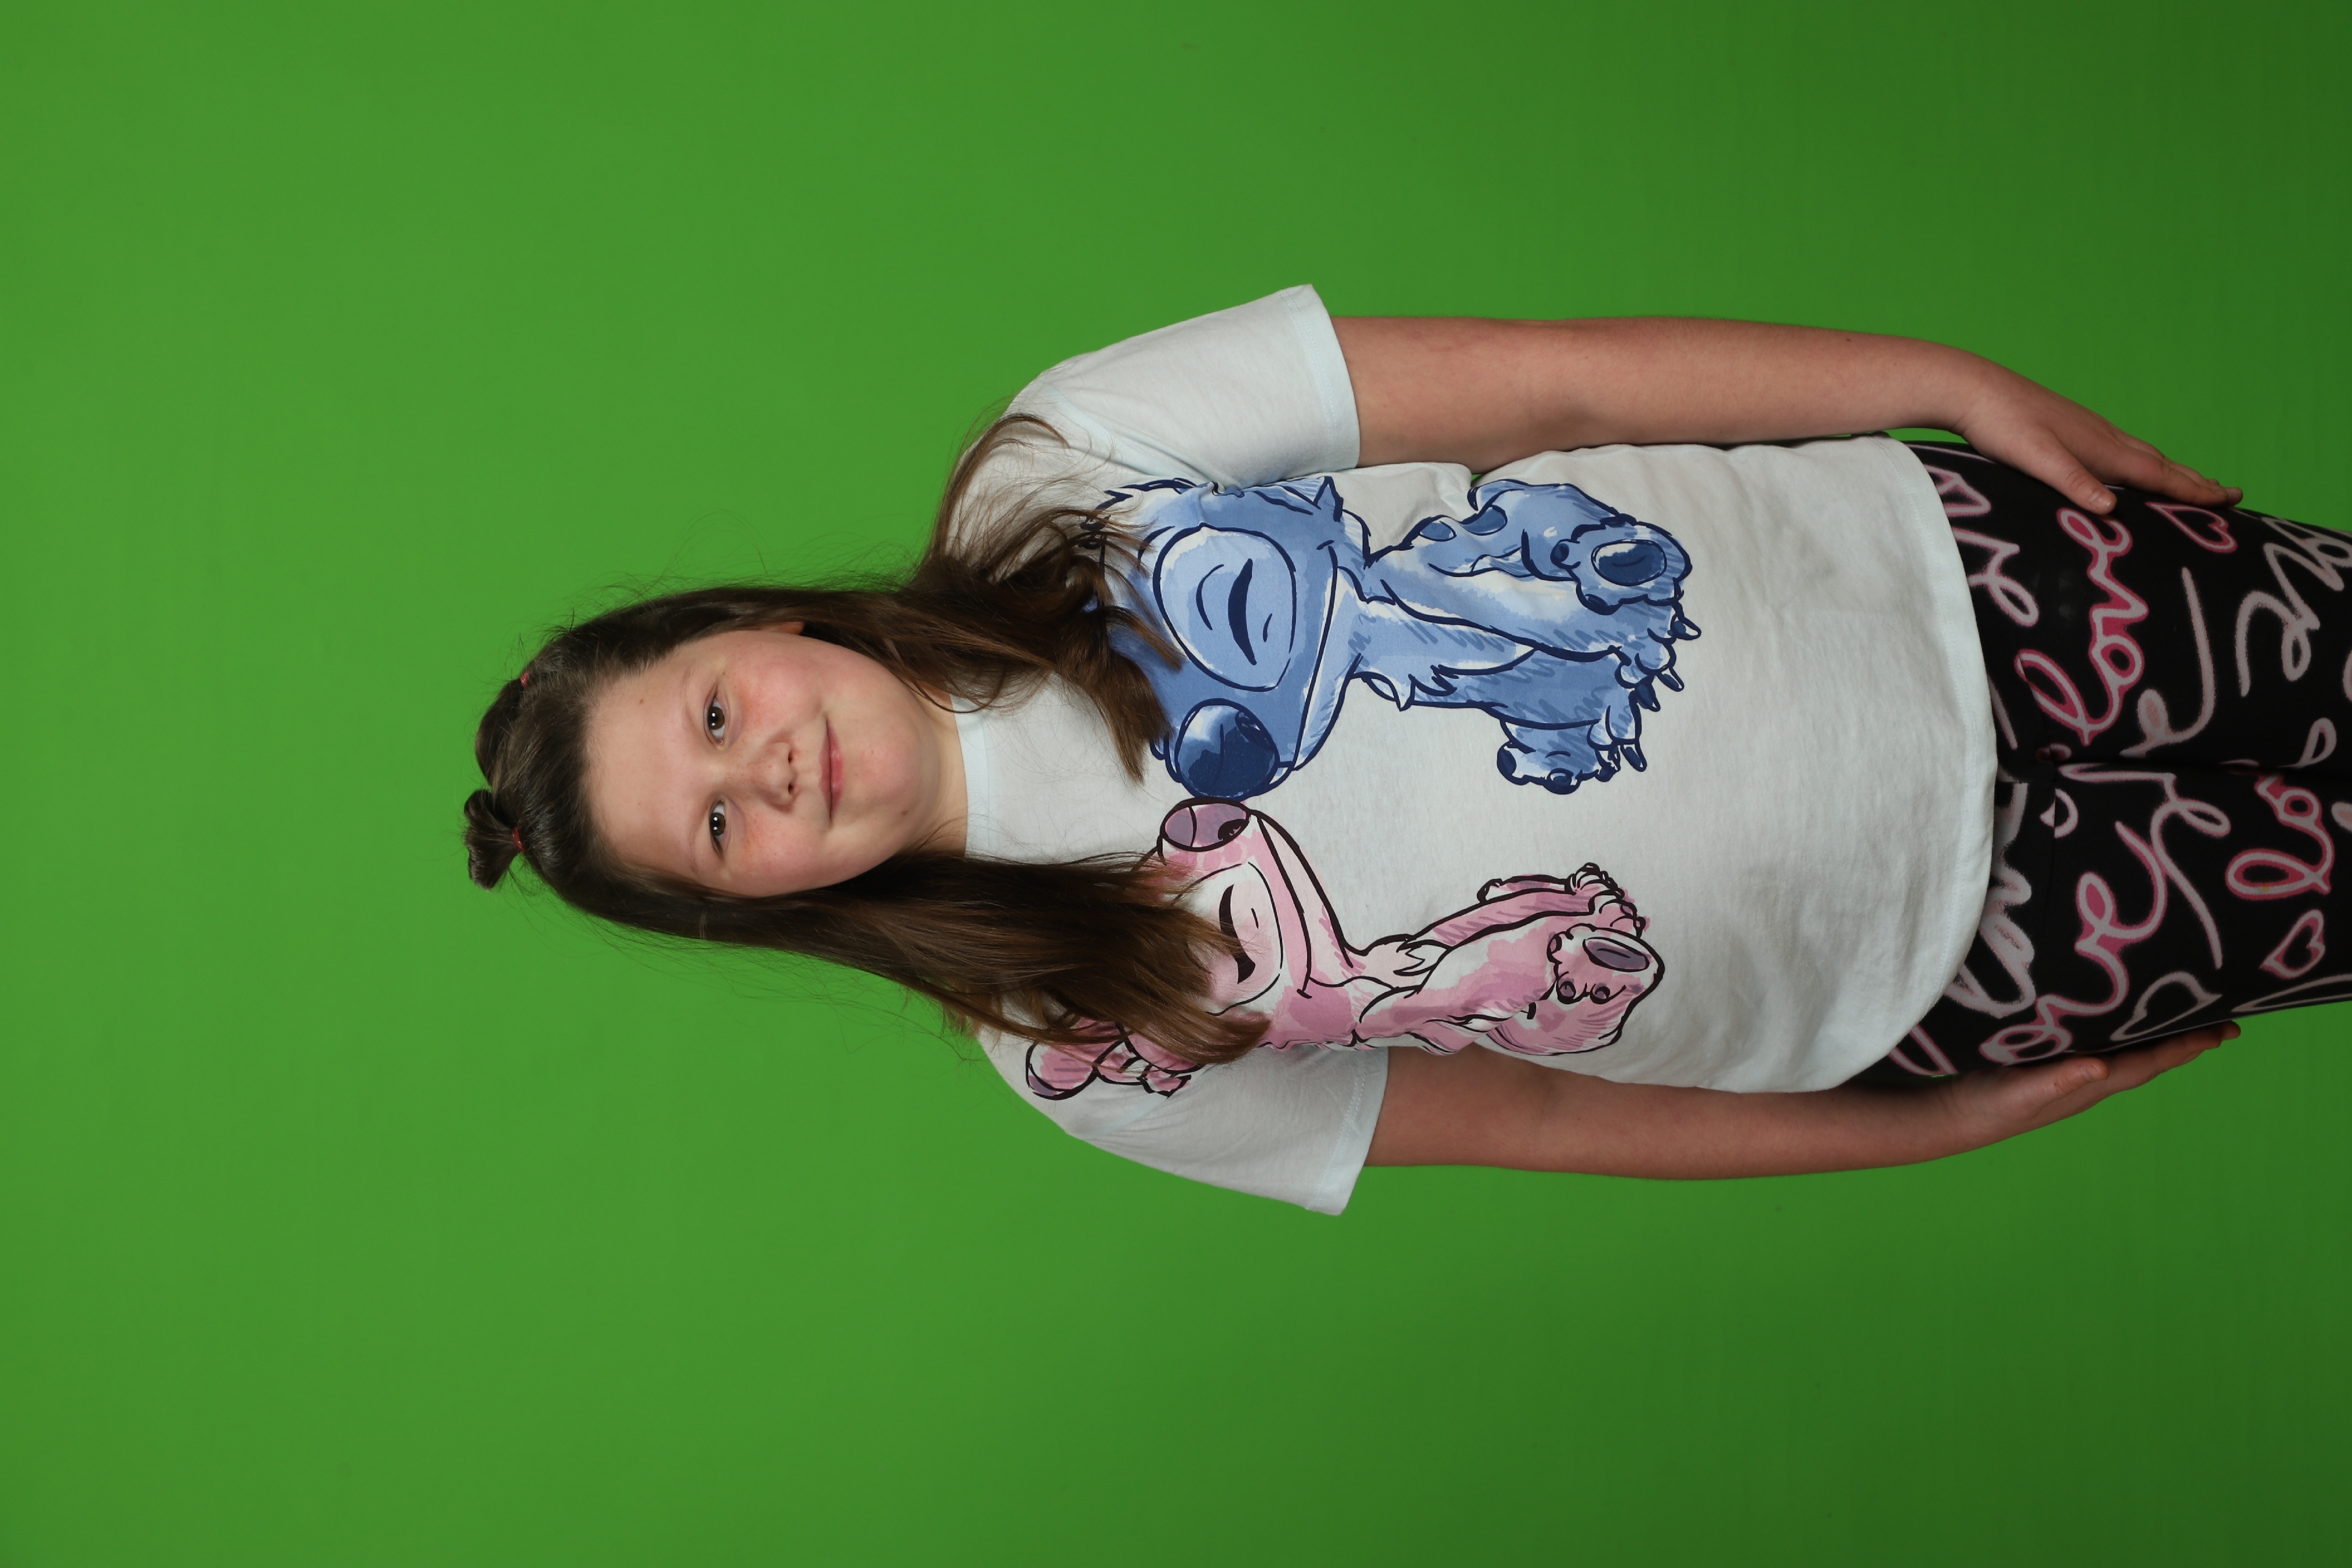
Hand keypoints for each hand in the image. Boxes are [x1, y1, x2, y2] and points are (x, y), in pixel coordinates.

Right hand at [1935, 1023, 2237, 1150]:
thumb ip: (2060, 1079)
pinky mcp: (2056, 1064)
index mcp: (2091, 1083)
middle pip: (2151, 1057)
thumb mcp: (2022, 1091)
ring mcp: (2075, 1073)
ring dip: (2161, 1037)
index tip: (2223, 1032)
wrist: (1957, 1118)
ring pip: (2131, 1052)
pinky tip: (2123, 1020)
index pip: (2150, 1061)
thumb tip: (2103, 1067)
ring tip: (2186, 1018)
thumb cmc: (1989, 1106)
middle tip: (2225, 1023)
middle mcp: (2092, 1078)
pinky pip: (2104, 1045)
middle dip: (2187, 1042)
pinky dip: (2125, 1032)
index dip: (2186, 1046)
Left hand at [1952, 362, 2242, 515]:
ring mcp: (2090, 429)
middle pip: (2162, 465)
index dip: (2195, 491)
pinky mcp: (2073, 427)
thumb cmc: (2002, 426)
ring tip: (2194, 482)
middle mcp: (2104, 436)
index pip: (2160, 476)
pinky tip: (2132, 466)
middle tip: (2232, 495)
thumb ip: (2072, 483)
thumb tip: (2111, 508)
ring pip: (2143, 455)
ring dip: (2173, 471)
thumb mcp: (2035, 459)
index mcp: (2102, 448)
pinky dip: (2142, 462)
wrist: (1974, 390)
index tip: (2230, 500)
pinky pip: (2121, 449)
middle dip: (2196, 482)